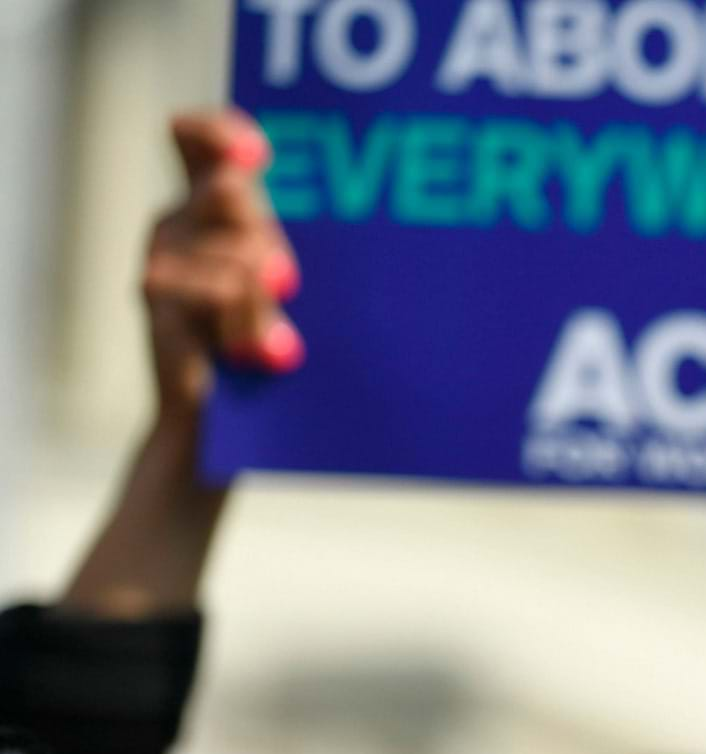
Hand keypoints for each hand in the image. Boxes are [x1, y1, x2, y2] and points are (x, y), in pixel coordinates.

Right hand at [63, 108, 298, 617]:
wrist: (231, 432)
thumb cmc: (279, 354)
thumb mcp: (289, 293)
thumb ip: (289, 245)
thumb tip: (310, 231)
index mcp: (206, 209)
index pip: (197, 138)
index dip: (222, 132)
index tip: (260, 155)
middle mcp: (175, 223)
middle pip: (234, 194)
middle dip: (272, 240)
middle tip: (289, 287)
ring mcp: (161, 258)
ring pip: (240, 251)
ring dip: (270, 300)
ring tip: (276, 343)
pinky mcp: (159, 298)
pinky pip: (227, 289)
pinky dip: (254, 326)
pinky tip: (263, 357)